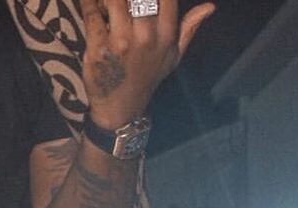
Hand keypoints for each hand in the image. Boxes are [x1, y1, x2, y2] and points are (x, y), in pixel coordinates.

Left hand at [81, 0, 214, 128]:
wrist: (121, 107)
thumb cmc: (147, 77)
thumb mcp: (174, 56)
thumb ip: (189, 28)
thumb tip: (209, 6)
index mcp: (166, 34)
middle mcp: (146, 35)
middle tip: (126, 1)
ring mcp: (121, 41)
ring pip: (114, 0)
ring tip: (106, 1)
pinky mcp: (97, 47)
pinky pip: (91, 14)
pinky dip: (88, 3)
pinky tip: (87, 1)